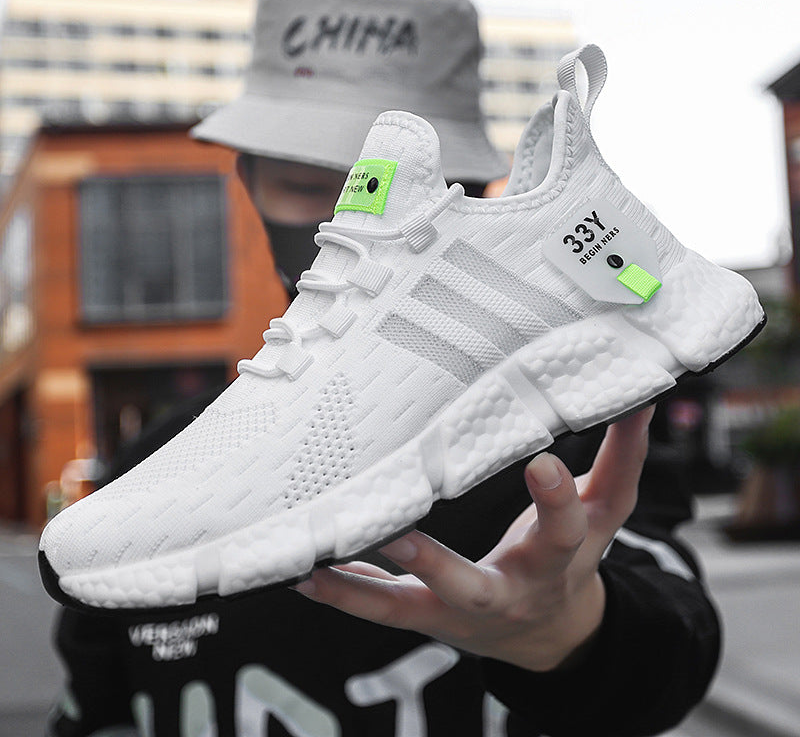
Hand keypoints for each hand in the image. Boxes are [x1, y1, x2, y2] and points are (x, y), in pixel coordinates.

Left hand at [294, 406, 653, 671]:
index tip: (542, 461)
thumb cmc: (571, 561)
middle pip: (472, 584)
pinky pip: (381, 611)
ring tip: (317, 558)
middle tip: (396, 531)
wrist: (548, 633)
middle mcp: (505, 594)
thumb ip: (622, 459)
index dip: (557, 500)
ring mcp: (459, 613)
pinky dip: (344, 591)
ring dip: (363, 586)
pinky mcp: (427, 619)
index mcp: (557, 561)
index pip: (564, 530)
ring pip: (408, 609)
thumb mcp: (605, 514)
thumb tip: (643, 401)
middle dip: (435, 561)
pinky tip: (307, 570)